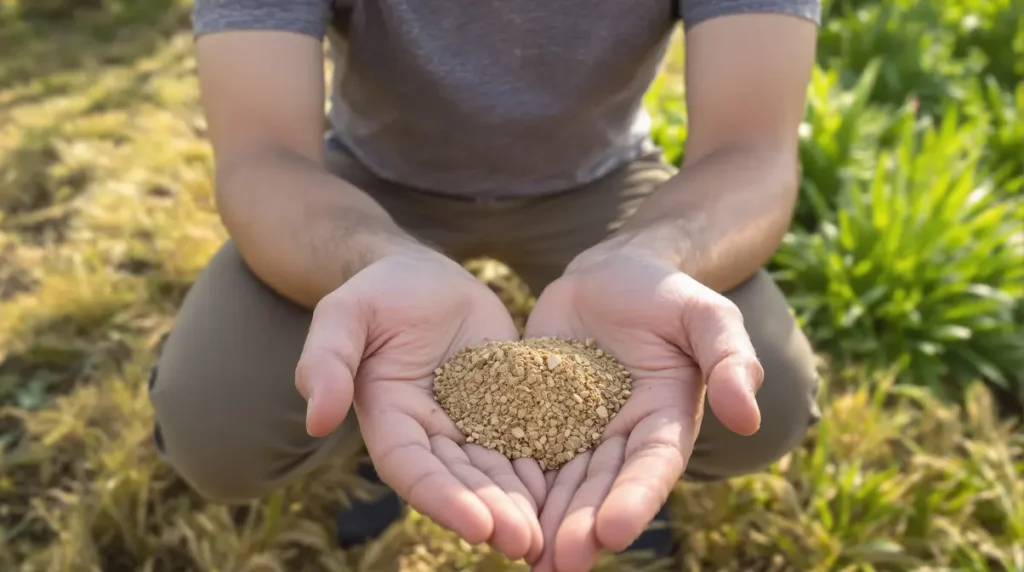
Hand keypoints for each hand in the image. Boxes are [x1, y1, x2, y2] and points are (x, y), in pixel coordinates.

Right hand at [294, 246, 546, 561]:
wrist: (425, 277)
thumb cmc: (378, 291)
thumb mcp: (346, 313)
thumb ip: (327, 360)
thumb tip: (317, 418)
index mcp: (388, 417)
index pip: (411, 467)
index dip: (442, 497)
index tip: (477, 525)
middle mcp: (429, 431)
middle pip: (460, 480)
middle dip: (491, 513)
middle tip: (525, 543)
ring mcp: (469, 421)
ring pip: (495, 470)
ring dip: (519, 504)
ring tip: (548, 535)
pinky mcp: (504, 405)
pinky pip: (526, 440)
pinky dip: (544, 469)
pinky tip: (569, 493)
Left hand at [524, 249, 763, 570]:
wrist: (609, 274)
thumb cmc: (665, 293)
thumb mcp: (705, 314)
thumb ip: (729, 359)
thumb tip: (748, 417)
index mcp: (666, 419)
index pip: (652, 465)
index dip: (635, 499)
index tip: (615, 531)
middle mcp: (622, 434)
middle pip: (602, 486)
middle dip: (583, 526)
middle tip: (561, 565)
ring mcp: (578, 427)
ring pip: (561, 479)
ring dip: (546, 519)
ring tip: (525, 557)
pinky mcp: (538, 412)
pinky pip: (523, 448)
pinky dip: (511, 480)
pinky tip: (491, 509)